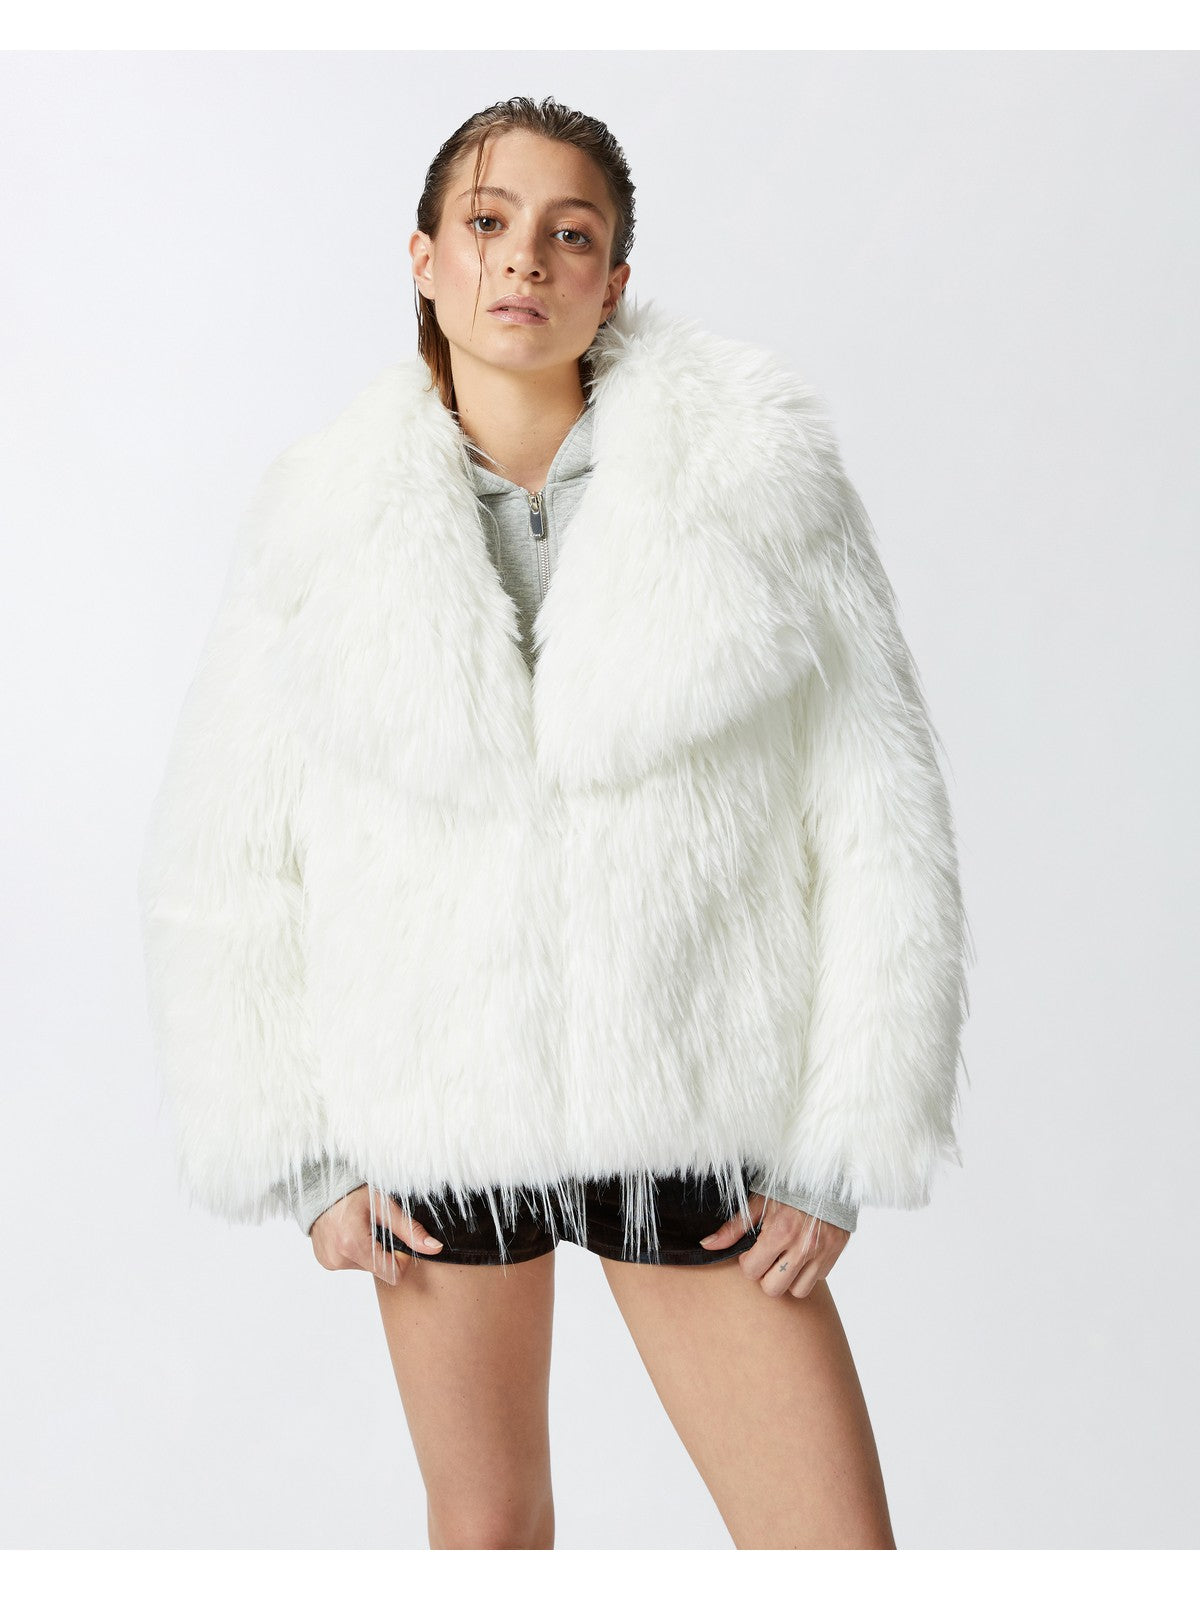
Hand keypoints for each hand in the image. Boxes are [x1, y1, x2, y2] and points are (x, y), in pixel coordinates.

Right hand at [309, 1185, 444, 1283]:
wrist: (321, 1186)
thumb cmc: (353, 1192)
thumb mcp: (386, 1207)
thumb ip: (410, 1230)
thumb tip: (434, 1248)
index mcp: (354, 1244)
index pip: (392, 1274)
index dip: (401, 1260)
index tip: (397, 1240)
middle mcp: (339, 1258)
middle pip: (379, 1269)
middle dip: (384, 1251)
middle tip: (376, 1227)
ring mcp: (330, 1262)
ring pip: (366, 1266)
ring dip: (369, 1250)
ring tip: (361, 1227)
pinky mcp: (325, 1262)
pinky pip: (351, 1263)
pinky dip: (356, 1251)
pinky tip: (351, 1232)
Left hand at [698, 1189, 849, 1298]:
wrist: (824, 1174)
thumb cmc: (788, 1187)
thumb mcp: (758, 1202)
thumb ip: (733, 1228)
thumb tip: (707, 1245)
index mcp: (780, 1232)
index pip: (752, 1271)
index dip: (748, 1262)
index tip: (753, 1250)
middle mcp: (803, 1246)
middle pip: (773, 1289)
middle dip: (766, 1276)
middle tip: (769, 1257)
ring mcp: (822, 1252)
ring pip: (797, 1291)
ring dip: (789, 1278)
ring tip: (786, 1257)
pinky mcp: (835, 1253)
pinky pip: (818, 1279)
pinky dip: (808, 1271)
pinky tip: (803, 1252)